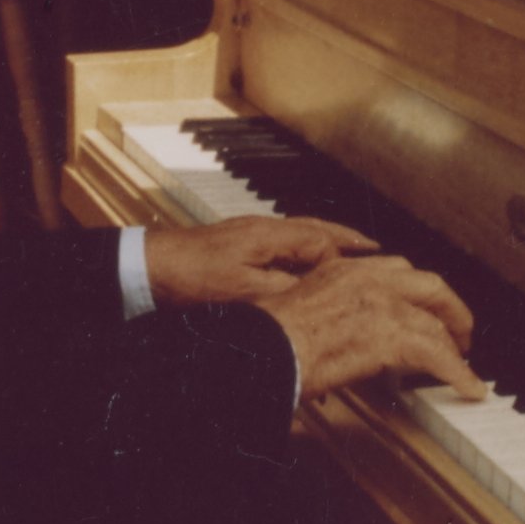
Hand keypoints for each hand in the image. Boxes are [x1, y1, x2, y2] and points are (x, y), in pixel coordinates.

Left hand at [144, 214, 378, 307]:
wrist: (146, 269)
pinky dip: (304, 255)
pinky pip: (283, 247)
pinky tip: (305, 270)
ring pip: (301, 237)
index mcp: (270, 236)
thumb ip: (285, 289)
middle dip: (349, 242)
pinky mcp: (237, 250)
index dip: (348, 261)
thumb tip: (321, 293)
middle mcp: (264, 231)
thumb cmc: (189, 278)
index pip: (324, 243)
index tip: (371, 276)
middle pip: (317, 232)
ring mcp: (250, 239)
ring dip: (329, 246)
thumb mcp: (243, 292)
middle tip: (378, 250)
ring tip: (353, 255)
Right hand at [252, 254, 485, 403]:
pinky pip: (439, 355)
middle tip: (459, 332)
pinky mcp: (392, 336)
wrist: (264, 349)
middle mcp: (368, 279)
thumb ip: (330, 314)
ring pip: (436, 322)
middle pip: (430, 285)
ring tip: (463, 365)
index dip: (418, 293)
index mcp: (344, 270)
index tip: (425, 307)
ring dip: (455, 346)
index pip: (398, 271)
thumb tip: (341, 336)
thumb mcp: (302, 310)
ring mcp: (383, 305)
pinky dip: (459, 373)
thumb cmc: (270, 339)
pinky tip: (468, 387)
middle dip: (451, 309)